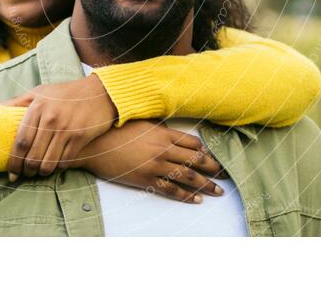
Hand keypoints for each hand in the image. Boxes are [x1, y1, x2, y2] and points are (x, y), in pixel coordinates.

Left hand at [4, 74, 116, 178]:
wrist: (101, 92)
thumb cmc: (66, 93)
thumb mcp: (41, 92)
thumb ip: (17, 102)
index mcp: (38, 108)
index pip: (21, 141)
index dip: (13, 161)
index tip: (11, 171)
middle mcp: (51, 119)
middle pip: (32, 156)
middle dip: (26, 170)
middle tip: (25, 174)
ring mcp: (67, 129)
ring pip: (48, 163)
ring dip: (41, 172)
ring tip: (39, 171)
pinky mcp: (80, 137)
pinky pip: (65, 161)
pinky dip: (58, 168)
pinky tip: (55, 165)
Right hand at [76, 120, 225, 202]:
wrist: (95, 144)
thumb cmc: (116, 130)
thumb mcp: (141, 121)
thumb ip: (159, 127)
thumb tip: (171, 130)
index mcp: (163, 133)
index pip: (193, 143)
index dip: (207, 152)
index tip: (215, 158)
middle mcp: (163, 149)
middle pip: (195, 160)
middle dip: (213, 169)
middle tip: (225, 175)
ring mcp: (155, 166)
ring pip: (187, 177)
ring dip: (205, 185)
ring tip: (217, 191)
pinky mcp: (146, 180)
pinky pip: (171, 189)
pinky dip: (186, 195)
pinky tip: (196, 199)